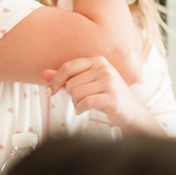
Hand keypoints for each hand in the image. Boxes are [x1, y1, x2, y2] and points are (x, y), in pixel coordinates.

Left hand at [44, 56, 160, 133]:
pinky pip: (85, 103)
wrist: (132, 113)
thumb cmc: (108, 97)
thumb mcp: (87, 84)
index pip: (68, 67)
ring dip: (77, 104)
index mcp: (98, 61)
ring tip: (86, 105)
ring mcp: (110, 82)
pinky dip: (81, 109)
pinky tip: (85, 110)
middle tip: (82, 100)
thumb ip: (66, 78)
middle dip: (72, 96)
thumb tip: (43, 73)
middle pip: (71, 83)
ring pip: (76, 94)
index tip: (49, 92)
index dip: (55, 80)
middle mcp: (105, 68)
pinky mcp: (112, 97)